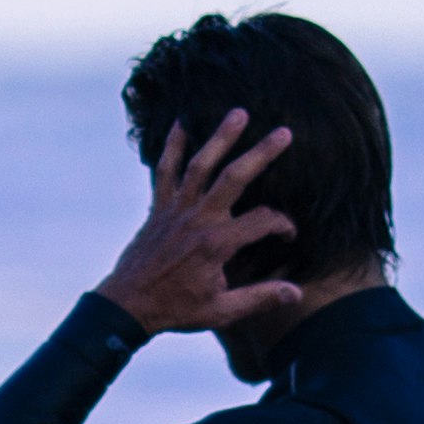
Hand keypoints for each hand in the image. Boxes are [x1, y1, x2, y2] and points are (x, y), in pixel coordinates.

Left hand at [95, 112, 302, 336]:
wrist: (126, 305)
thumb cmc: (174, 309)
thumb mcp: (221, 311)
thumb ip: (259, 298)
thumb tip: (296, 293)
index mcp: (216, 244)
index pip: (262, 221)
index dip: (282, 225)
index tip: (288, 234)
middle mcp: (198, 220)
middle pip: (235, 177)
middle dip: (262, 153)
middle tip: (284, 132)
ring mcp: (176, 210)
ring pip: (200, 165)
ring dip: (220, 137)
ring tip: (239, 113)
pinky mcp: (159, 208)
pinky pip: (165, 170)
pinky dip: (172, 147)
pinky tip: (180, 123)